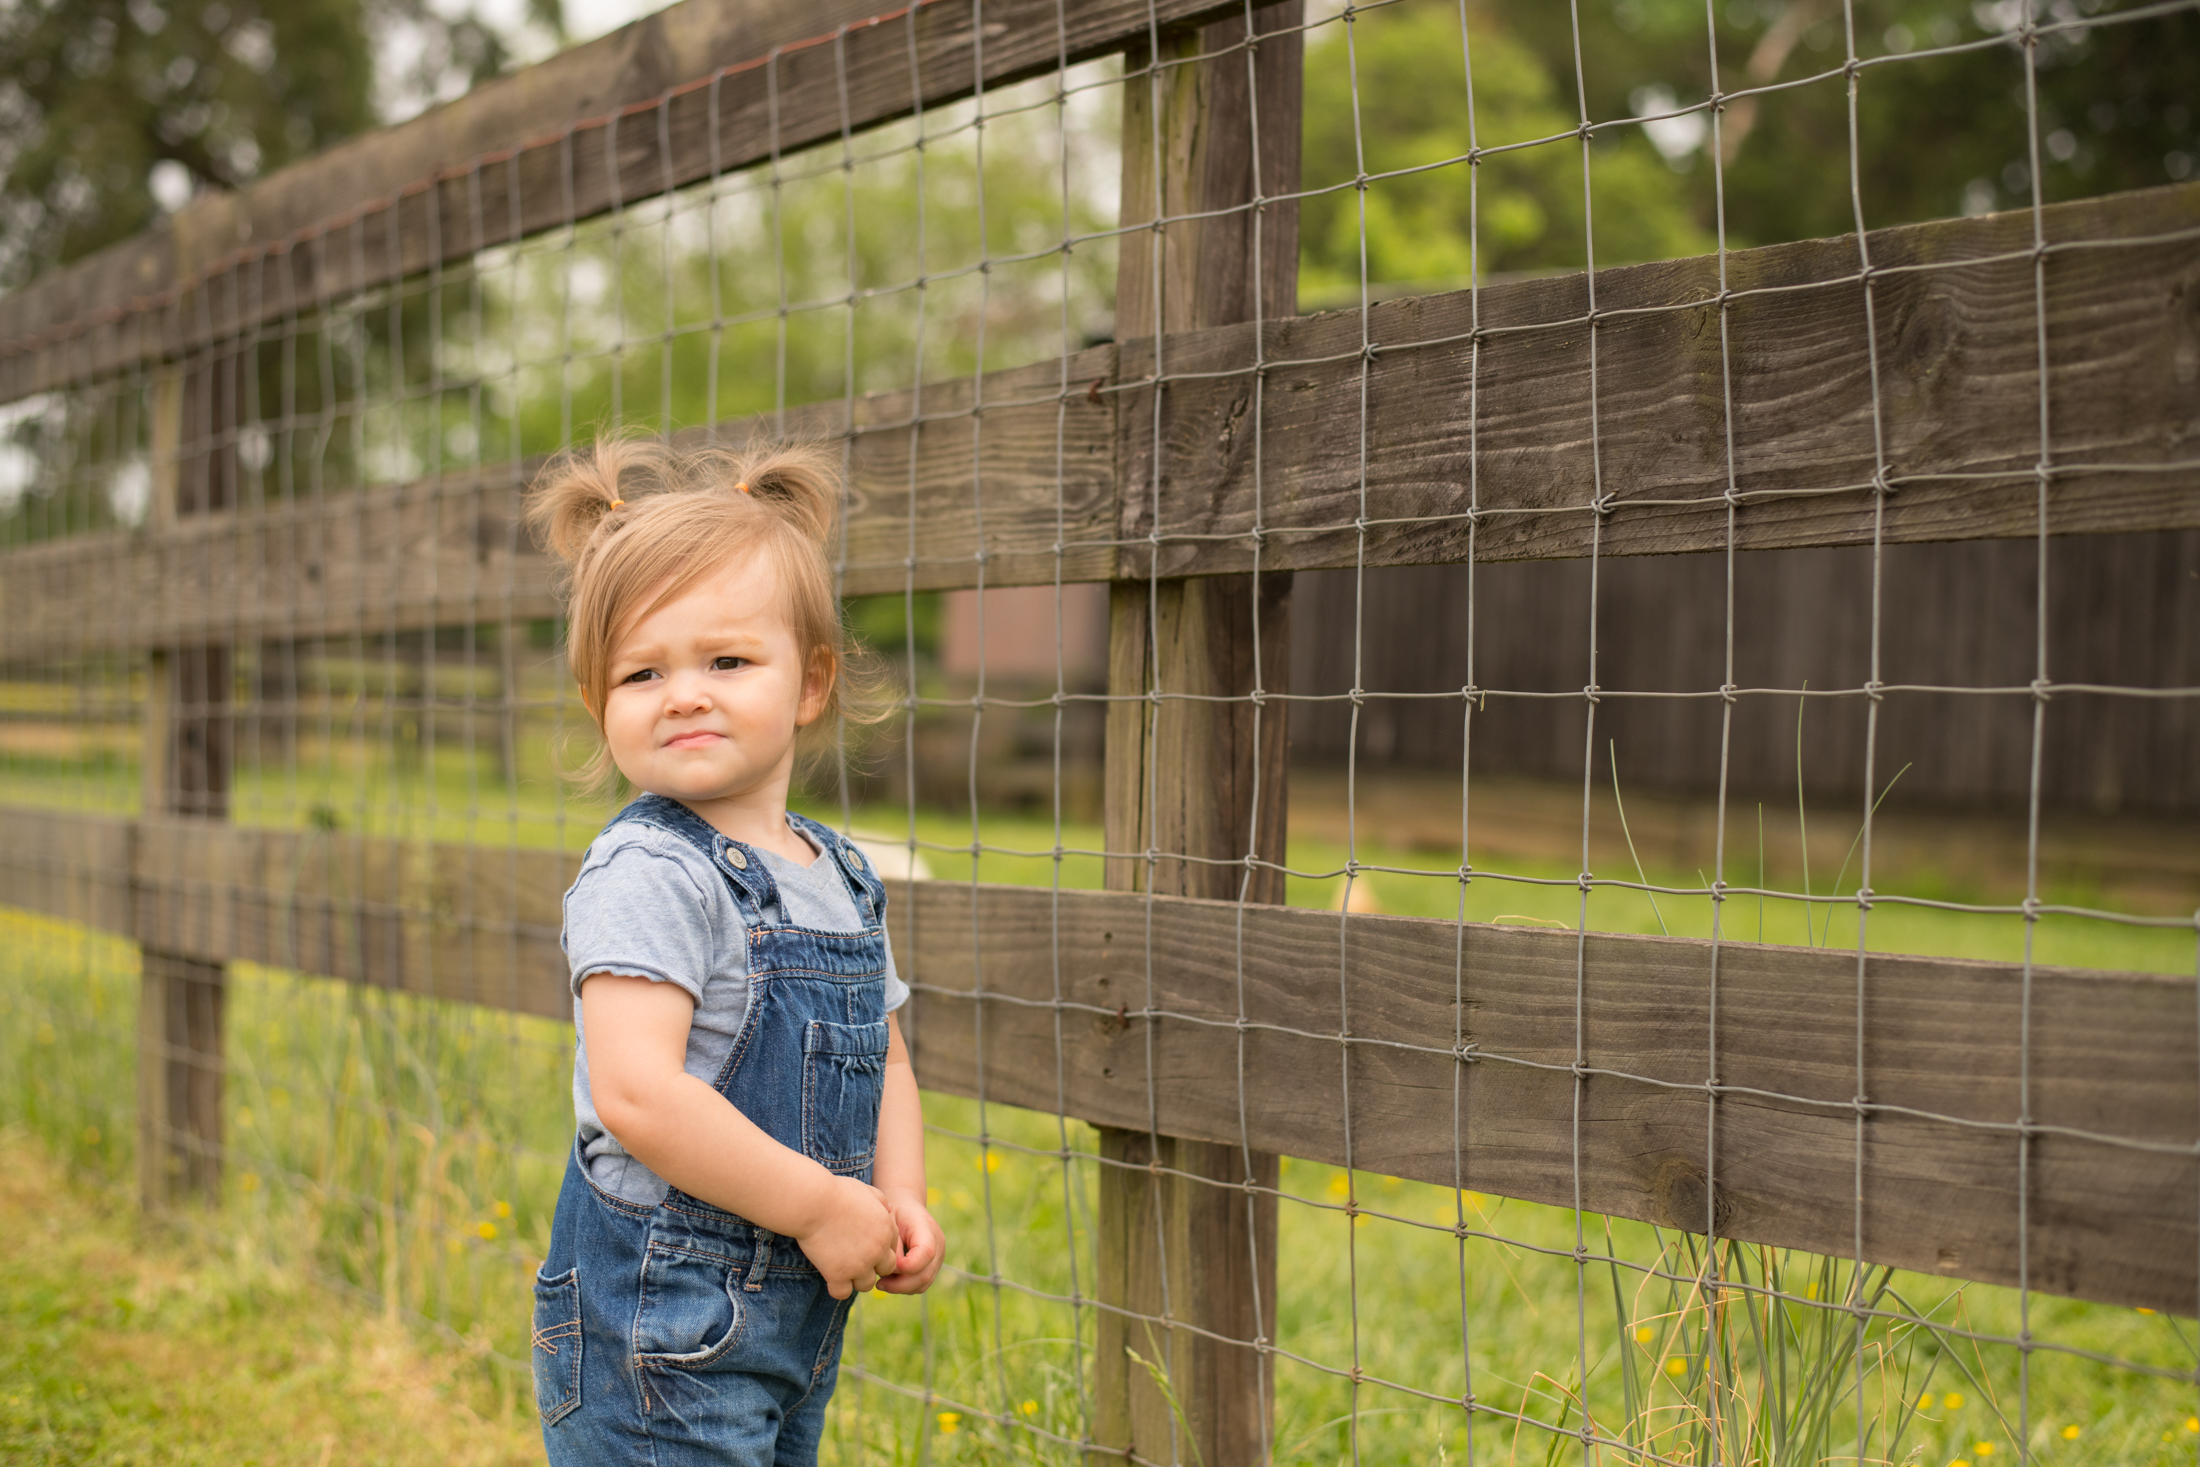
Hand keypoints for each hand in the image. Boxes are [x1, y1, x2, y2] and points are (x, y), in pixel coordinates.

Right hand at [792, 1174, 900, 1299]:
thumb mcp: (866, 1191)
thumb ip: (881, 1201)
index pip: (893, 1248)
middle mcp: (877, 1250)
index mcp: (886, 1230)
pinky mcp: (838, 1275)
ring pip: (866, 1285)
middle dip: (874, 1265)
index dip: (879, 1247)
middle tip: (855, 1259)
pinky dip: (837, 1288)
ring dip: (856, 1279)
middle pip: (886, 1269)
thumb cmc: (837, 1193)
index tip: (863, 1243)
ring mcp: (859, 1265)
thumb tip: (889, 1210)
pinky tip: (830, 1277)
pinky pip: (843, 1293)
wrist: (814, 1202)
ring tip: (842, 1268)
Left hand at [874, 1189, 945, 1294]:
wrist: (907, 1208)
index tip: (888, 1265)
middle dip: (900, 1284)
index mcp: (928, 1230)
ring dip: (902, 1288)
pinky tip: (890, 1281)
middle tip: (879, 1283)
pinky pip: (921, 1285)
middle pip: (925, 1275)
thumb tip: (894, 1270)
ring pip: (923, 1284)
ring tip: (883, 1282)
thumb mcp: (890, 1222)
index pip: (927, 1253)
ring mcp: (938, 1259)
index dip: (908, 1265)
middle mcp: (938, 1246)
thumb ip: (894, 1247)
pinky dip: (905, 1287)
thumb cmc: (895, 1214)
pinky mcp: (932, 1267)